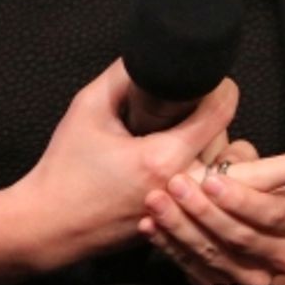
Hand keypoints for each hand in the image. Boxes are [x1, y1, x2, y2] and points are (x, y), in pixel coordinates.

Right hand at [12, 61, 239, 270]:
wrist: (50, 224)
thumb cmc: (65, 168)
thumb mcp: (87, 108)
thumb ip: (121, 76)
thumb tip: (148, 57)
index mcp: (162, 158)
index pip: (219, 116)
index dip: (224, 89)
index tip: (217, 81)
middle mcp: (181, 189)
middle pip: (234, 150)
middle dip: (223, 124)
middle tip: (203, 107)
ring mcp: (183, 213)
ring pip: (229, 180)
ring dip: (222, 154)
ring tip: (195, 135)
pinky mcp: (178, 227)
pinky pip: (211, 198)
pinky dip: (209, 179)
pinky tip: (183, 163)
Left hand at [140, 139, 284, 284]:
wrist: (259, 237)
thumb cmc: (251, 188)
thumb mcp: (254, 167)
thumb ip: (241, 157)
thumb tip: (220, 132)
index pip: (271, 213)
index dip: (241, 198)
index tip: (212, 178)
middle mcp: (284, 255)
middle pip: (240, 237)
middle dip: (204, 211)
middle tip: (175, 184)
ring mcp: (255, 278)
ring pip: (214, 256)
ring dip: (181, 228)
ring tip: (155, 202)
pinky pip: (195, 270)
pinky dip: (170, 247)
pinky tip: (150, 226)